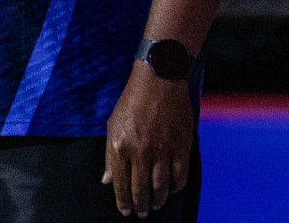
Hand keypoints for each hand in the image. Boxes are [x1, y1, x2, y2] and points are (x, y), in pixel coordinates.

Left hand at [102, 60, 193, 217]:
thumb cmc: (133, 101)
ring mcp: (162, 149)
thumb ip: (110, 156)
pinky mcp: (180, 145)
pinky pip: (180, 175)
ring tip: (157, 204)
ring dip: (159, 200)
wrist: (159, 78)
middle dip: (141, 206)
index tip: (126, 211)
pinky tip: (173, 189)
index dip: (123, 202)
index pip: (121, 184)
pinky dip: (177, 186)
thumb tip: (108, 181)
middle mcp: (141, 151)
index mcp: (121, 146)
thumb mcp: (113, 125)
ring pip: (161, 186)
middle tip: (143, 213)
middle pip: (141, 190)